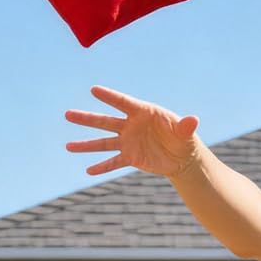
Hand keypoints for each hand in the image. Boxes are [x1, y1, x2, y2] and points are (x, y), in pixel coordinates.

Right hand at [63, 84, 201, 177]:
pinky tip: (88, 171)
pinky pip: (113, 162)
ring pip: (103, 143)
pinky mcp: (130, 158)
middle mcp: (131, 126)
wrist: (181, 156)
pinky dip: (102, 167)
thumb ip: (185, 125)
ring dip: (86, 145)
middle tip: (68, 114)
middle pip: (105, 121)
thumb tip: (193, 120)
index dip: (109, 97)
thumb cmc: (183, 137)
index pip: (122, 103)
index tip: (93, 90)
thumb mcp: (185, 131)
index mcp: (143, 112)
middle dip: (87, 119)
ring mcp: (128, 142)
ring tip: (68, 146)